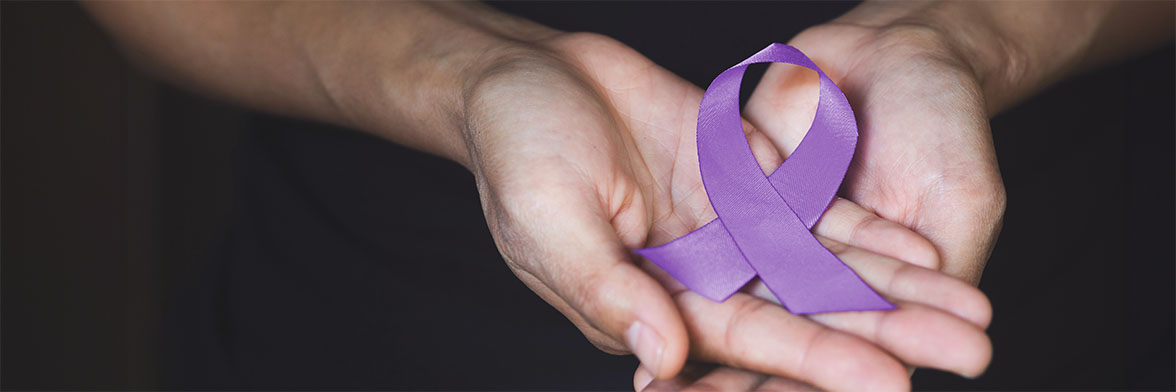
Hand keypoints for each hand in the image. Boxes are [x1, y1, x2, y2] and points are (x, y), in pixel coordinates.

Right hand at [465, 32, 990, 389]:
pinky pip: (810, 203)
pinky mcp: (740, 177)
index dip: (817, 359)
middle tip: (968, 352)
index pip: (746, 339)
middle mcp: (699, 273)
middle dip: (885, 331)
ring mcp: (724, 225)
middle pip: (804, 308)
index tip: (890, 382)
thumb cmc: (517, 149)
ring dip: (894, 286)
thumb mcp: (549, 221)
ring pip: (821, 262)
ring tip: (970, 309)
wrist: (526, 74)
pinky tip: (923, 249)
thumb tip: (665, 356)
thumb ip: (606, 290)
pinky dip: (865, 226)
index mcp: (650, 299)